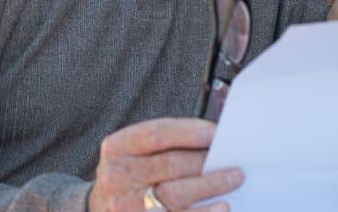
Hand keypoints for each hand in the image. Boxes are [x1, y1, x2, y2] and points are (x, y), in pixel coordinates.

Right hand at [88, 118, 242, 211]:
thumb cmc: (132, 173)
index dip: (189, 132)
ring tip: (234, 179)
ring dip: (210, 186)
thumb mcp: (136, 152)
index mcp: (118, 148)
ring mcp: (126, 205)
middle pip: (170, 164)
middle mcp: (118, 176)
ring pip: (175, 195)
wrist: (103, 207)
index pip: (156, 134)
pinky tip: (221, 206)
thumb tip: (214, 140)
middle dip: (205, 161)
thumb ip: (168, 144)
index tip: (216, 133)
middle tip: (234, 160)